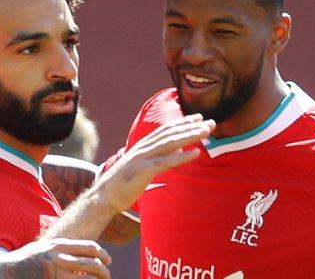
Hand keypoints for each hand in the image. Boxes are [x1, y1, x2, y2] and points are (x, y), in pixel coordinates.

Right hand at [4, 238, 111, 278]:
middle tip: (108, 275)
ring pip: (87, 278)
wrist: (5, 272)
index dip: (103, 254)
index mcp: (59, 245)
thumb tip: (81, 251)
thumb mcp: (44, 248)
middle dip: (104, 271)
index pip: (90, 247)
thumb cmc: (24, 261)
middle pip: (92, 264)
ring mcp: (56, 273)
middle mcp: (59, 258)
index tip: (108, 260)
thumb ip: (61, 248)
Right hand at [100, 114, 214, 212]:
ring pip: (170, 143)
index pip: (166, 130)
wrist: (103, 197)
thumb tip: (177, 152)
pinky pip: (165, 162)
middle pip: (171, 133)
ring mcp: (142, 158)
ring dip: (190, 136)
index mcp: (143, 146)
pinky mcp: (143, 171)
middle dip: (191, 126)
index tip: (199, 118)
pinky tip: (196, 152)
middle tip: (210, 122)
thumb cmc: (123, 185)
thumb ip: (158, 158)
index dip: (183, 122)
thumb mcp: (142, 168)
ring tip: (206, 132)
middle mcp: (143, 148)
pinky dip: (182, 157)